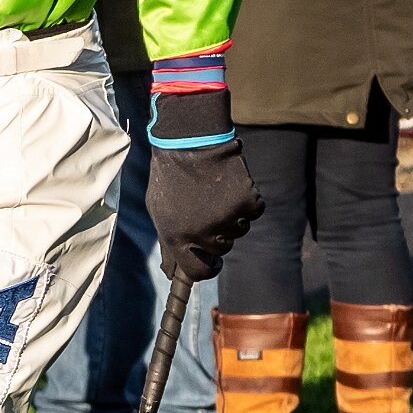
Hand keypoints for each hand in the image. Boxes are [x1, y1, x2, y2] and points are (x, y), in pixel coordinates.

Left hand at [144, 88, 262, 281]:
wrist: (189, 140)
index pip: (198, 271)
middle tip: (208, 208)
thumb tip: (176, 267)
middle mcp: (203, 234)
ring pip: (239, 230)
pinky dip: (246, 202)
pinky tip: (231, 186)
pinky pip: (253, 212)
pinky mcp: (248, 203)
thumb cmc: (170, 175)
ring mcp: (227, 219)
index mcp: (177, 237)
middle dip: (217, 234)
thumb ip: (170, 238)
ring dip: (231, 216)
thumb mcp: (158, 209)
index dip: (205, 267)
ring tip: (215, 192)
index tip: (211, 262)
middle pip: (222, 249)